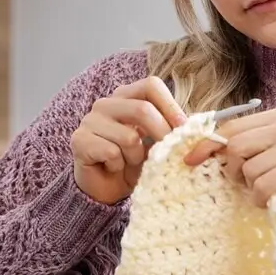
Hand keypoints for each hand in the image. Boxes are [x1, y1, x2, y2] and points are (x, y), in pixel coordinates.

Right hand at [71, 77, 186, 204]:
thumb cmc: (134, 163)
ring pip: (129, 137)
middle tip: (167, 153)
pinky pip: (111, 153)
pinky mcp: (79, 140)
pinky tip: (113, 168)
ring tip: (129, 163)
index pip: (151, 85)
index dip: (170, 106)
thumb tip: (196, 125)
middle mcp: (105, 103)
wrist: (107, 188)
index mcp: (126, 96)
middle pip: (142, 109)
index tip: (183, 128)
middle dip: (161, 134)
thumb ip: (172, 129)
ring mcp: (89, 120)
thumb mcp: (157, 143)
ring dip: (136, 157)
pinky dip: (118, 166)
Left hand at [182, 106, 275, 229]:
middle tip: (246, 185)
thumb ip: (246, 146)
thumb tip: (201, 148)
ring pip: (247, 170)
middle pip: (234, 145)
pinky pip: (261, 187)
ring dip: (252, 189)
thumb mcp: (273, 155)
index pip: (232, 125)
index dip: (208, 144)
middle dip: (232, 171)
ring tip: (272, 191)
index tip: (190, 159)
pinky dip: (264, 200)